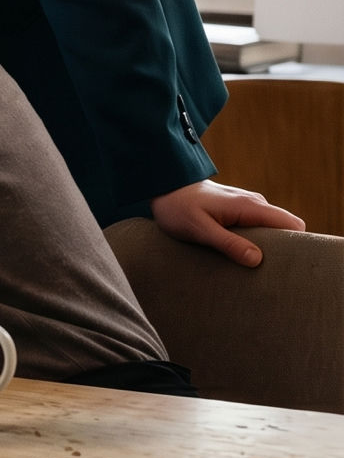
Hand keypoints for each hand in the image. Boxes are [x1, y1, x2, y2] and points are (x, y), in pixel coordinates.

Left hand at [148, 180, 305, 266]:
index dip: (297, 245)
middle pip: (286, 229)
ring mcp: (247, 205)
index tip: (285, 265)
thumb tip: (257, 259)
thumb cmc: (178, 208)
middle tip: (267, 271)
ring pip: (271, 228)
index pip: (293, 225)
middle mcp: (254, 203)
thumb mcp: (200, 229)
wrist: (162, 186)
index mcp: (250, 206)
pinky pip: (257, 226)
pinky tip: (240, 253)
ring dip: (267, 246)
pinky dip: (255, 240)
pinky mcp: (238, 209)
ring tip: (252, 266)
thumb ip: (228, 243)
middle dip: (283, 249)